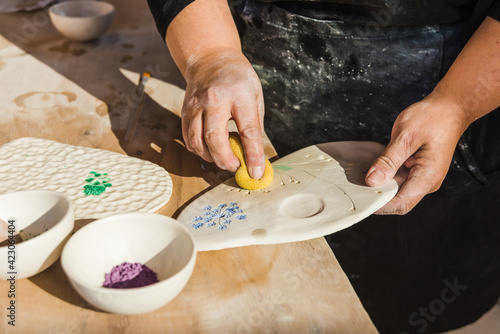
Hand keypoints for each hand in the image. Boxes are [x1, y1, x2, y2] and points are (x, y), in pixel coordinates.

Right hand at [181, 46, 265, 178]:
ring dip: (210, 157)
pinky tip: (210, 150)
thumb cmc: (238, 78)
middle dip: (225, 160)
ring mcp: (196, 105)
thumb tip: (255, 156)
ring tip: (224, 158)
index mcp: (239, 93)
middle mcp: (214, 99)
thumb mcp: (255, 95)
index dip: (252, 154)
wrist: (210, 59)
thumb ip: (254, 125)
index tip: (256, 172)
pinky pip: (188, 138)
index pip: (248, 129)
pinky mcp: (185, 111)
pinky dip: (199, 150)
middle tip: (235, 167)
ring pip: (197, 141)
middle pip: (215, 138)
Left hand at [365, 93, 469, 214]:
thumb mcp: (406, 136)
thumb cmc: (432, 118)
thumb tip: (372, 181)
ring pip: (397, 192)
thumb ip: (388, 160)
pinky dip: (385, 178)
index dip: (380, 206)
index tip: (360, 201)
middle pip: (398, 201)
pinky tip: (372, 171)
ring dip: (380, 188)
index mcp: (427, 177)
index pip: (401, 203)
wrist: (450, 108)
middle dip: (377, 198)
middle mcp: (427, 182)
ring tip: (359, 182)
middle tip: (354, 191)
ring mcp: (423, 178)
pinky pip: (399, 181)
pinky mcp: (417, 171)